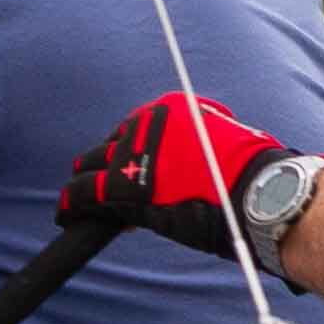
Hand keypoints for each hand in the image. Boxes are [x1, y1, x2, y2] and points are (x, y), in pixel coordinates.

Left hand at [60, 92, 289, 255]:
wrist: (258, 194)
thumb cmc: (249, 176)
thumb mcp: (218, 144)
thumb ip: (188, 149)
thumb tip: (175, 172)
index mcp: (172, 109)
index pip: (136, 129)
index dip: (131, 154)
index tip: (131, 169)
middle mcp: (147, 123)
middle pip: (111, 145)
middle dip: (107, 167)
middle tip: (104, 188)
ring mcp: (134, 153)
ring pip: (91, 166)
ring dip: (85, 184)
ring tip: (75, 203)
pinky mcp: (124, 185)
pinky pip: (85, 192)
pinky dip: (72, 203)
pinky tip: (65, 214)